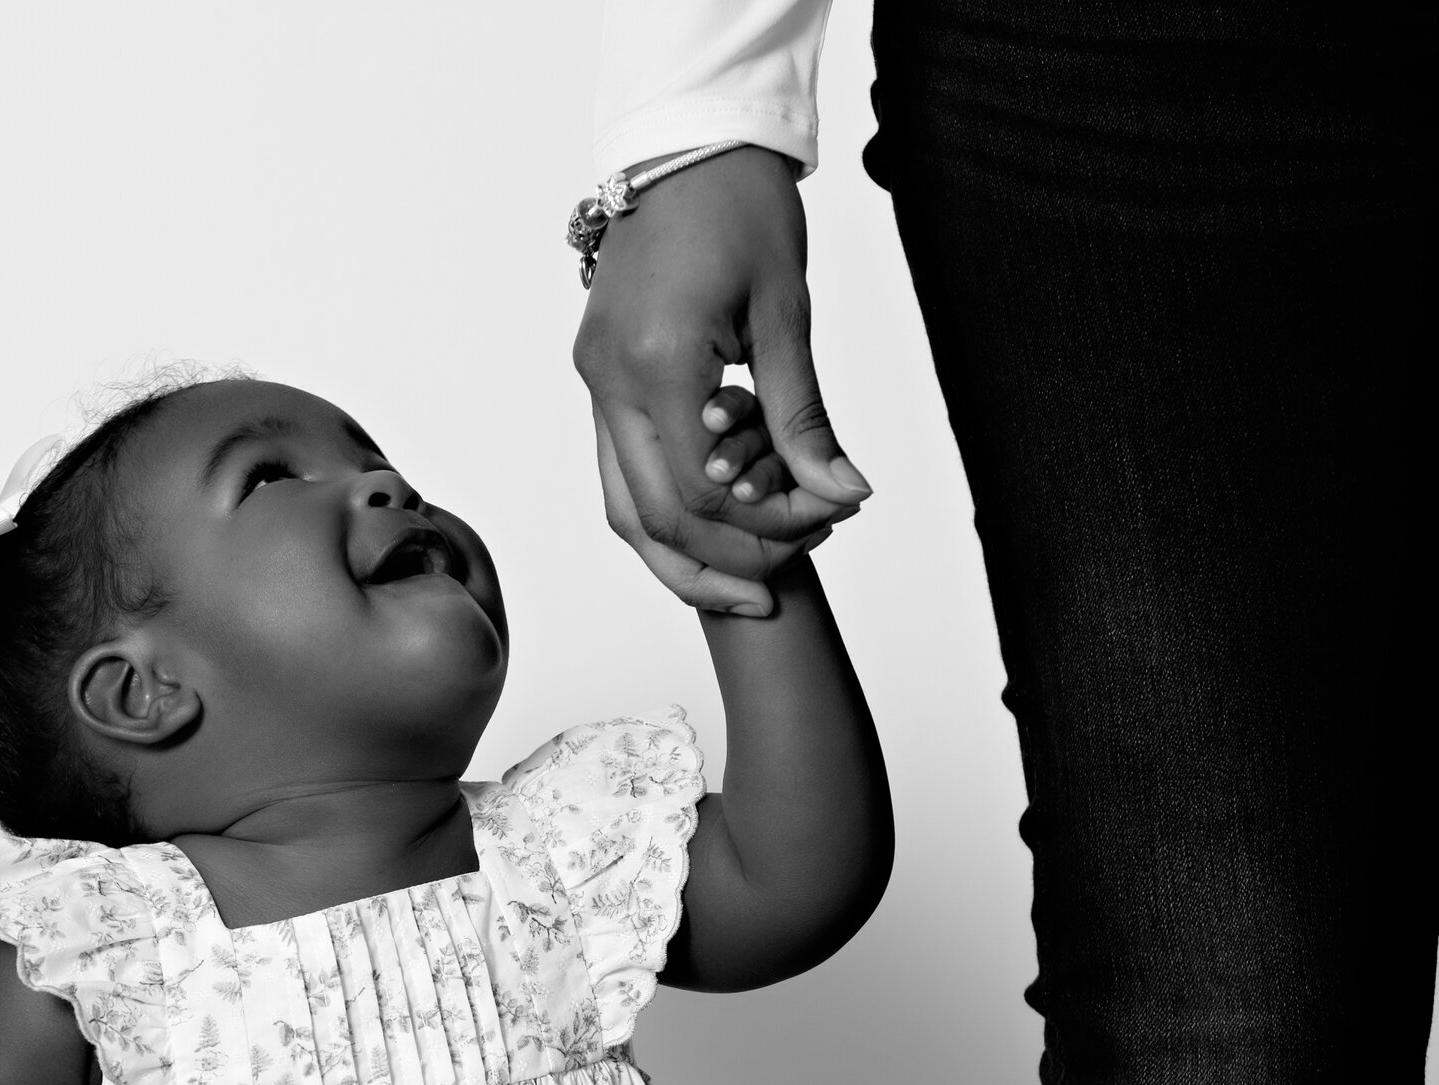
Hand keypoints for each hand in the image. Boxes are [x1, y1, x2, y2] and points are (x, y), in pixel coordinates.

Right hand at [573, 145, 869, 591]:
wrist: (685, 147)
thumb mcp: (786, 314)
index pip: (701, 494)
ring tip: (749, 584)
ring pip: (624, 508)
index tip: (828, 518)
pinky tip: (715, 530)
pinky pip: (621, 472)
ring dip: (685, 557)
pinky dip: (666, 512)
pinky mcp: (600, 377)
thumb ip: (804, 416)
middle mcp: (608, 382)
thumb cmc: (738, 210)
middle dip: (727, 559)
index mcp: (655, 364)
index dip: (766, 526)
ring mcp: (595, 382)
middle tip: (790, 573)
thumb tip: (843, 493)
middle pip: (654, 519)